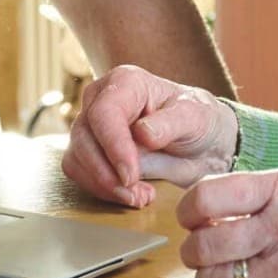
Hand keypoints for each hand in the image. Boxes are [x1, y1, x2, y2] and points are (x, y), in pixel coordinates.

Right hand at [61, 64, 238, 207]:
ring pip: (76, 158)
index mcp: (126, 82)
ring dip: (104, 185)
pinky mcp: (89, 150)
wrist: (201, 142)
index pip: (104, 112)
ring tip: (140, 195)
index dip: (114, 146)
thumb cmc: (197, 120)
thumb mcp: (195, 118)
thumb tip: (142, 133)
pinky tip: (131, 194)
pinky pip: (79, 173)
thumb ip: (170, 123)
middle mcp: (101, 99)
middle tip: (137, 193)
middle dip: (106, 173)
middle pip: (83, 137)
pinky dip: (101, 190)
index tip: (130, 175)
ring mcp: (91, 125)